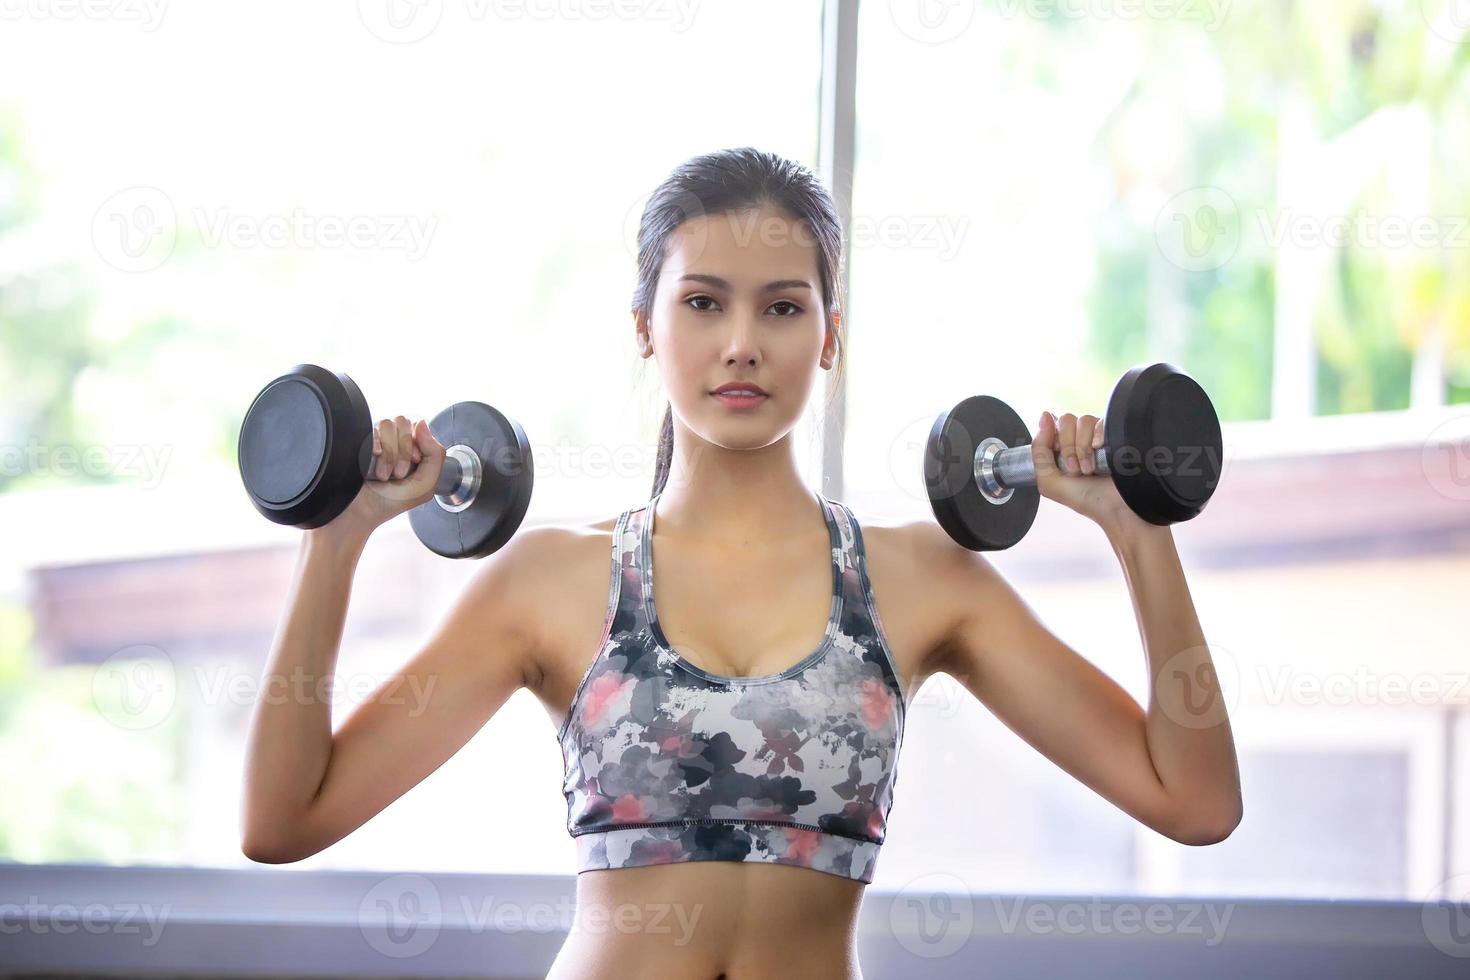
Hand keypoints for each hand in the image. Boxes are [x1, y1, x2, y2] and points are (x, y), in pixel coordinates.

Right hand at [328, 415, 448, 538]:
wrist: (359, 513)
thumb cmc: (391, 502)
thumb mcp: (425, 484)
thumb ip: (435, 454)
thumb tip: (423, 424)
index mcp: (412, 448)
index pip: (419, 427)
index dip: (419, 444)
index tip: (414, 465)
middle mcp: (393, 441)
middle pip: (404, 423)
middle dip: (404, 452)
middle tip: (398, 474)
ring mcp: (374, 439)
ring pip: (388, 424)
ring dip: (390, 455)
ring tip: (384, 475)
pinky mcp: (359, 440)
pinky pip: (372, 430)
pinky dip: (376, 450)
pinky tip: (373, 467)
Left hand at [1029, 410, 1139, 529]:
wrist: (1116, 508)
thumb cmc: (1086, 499)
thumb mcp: (1048, 481)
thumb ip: (1038, 450)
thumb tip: (1044, 416)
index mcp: (1062, 448)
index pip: (1052, 425)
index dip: (1052, 438)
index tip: (1058, 457)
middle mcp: (1080, 440)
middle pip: (1066, 420)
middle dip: (1068, 447)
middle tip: (1075, 469)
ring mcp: (1099, 436)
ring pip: (1083, 420)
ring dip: (1083, 448)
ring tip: (1089, 469)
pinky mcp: (1116, 434)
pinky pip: (1102, 421)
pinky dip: (1098, 437)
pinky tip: (1101, 452)